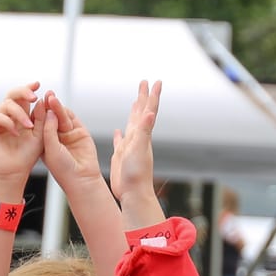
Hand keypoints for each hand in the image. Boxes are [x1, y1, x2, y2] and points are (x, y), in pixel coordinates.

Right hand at [0, 83, 42, 177]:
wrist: (15, 172)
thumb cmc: (27, 155)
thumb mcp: (39, 134)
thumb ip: (41, 117)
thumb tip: (42, 99)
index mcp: (20, 114)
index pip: (23, 96)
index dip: (29, 88)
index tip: (38, 84)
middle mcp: (8, 115)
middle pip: (12, 94)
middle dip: (23, 92)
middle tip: (33, 96)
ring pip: (6, 105)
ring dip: (20, 113)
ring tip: (29, 125)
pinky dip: (8, 123)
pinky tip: (16, 133)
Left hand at [39, 91, 100, 184]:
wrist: (82, 177)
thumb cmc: (63, 169)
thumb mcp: (51, 148)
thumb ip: (49, 129)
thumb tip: (49, 111)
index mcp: (44, 143)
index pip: (39, 125)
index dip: (36, 114)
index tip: (32, 104)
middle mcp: (55, 137)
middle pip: (50, 118)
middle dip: (47, 107)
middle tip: (44, 96)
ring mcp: (67, 133)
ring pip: (60, 116)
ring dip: (56, 107)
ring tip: (51, 98)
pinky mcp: (79, 131)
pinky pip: (72, 118)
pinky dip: (66, 112)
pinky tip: (59, 106)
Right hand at [109, 80, 160, 205]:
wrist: (133, 194)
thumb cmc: (137, 174)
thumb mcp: (139, 149)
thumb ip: (144, 131)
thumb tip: (150, 113)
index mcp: (141, 135)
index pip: (148, 111)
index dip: (151, 96)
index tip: (156, 81)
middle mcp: (137, 139)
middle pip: (140, 113)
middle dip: (142, 98)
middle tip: (144, 83)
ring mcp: (129, 148)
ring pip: (131, 125)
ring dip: (133, 112)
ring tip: (134, 102)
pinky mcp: (121, 157)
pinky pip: (120, 142)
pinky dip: (119, 135)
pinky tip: (118, 132)